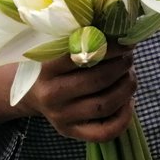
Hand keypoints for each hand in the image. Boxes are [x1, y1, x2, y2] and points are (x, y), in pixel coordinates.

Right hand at [0, 45, 136, 142]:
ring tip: (130, 76)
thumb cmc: (51, 64)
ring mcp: (61, 117)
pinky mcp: (71, 133)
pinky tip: (129, 101)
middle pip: (97, 81)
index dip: (111, 48)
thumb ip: (80, 39)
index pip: (84, 56)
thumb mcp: (55, 48)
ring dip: (126, 88)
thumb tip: (118, 26)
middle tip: (130, 58)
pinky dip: (124, 117)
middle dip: (121, 67)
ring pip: (105, 105)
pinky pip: (105, 131)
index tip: (126, 42)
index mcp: (45, 69)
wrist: (29, 93)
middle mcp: (51, 95)